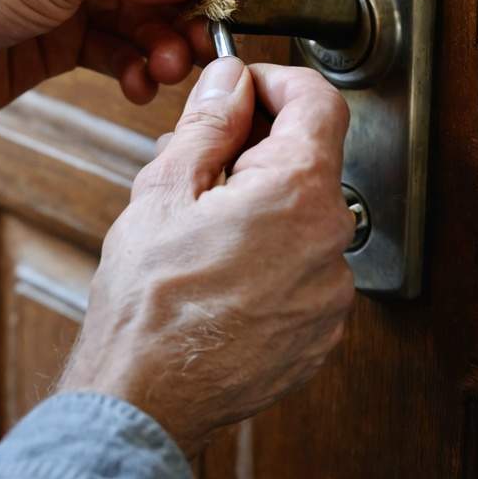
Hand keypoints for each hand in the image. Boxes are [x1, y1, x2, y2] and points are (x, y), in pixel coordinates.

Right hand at [58, 59, 355, 457]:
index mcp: (299, 193)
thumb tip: (229, 81)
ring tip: (200, 220)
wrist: (145, 397)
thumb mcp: (167, 187)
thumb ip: (209, 121)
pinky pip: (303, 267)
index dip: (278, 81)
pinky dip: (270, 252)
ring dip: (260, 202)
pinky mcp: (319, 330)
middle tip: (200, 157)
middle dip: (255, 146)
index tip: (246, 86)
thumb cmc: (149, 302)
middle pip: (309, 160)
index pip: (318, 102)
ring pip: (302, 216)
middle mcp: (332, 242)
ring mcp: (329, 293)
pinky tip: (220, 265)